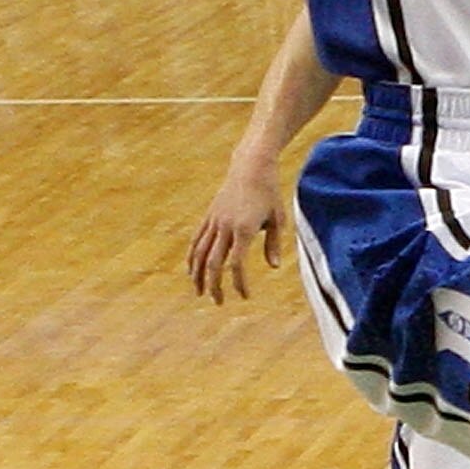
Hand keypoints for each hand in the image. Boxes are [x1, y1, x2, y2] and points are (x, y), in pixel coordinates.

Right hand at [187, 159, 284, 300]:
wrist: (251, 166)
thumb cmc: (269, 193)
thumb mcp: (278, 218)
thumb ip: (273, 244)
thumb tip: (273, 267)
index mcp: (244, 229)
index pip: (237, 263)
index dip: (239, 282)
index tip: (245, 296)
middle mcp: (225, 226)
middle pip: (214, 262)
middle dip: (214, 285)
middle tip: (219, 302)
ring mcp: (214, 220)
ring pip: (200, 252)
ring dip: (198, 274)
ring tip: (199, 292)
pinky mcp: (209, 215)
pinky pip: (196, 239)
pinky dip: (192, 257)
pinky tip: (191, 270)